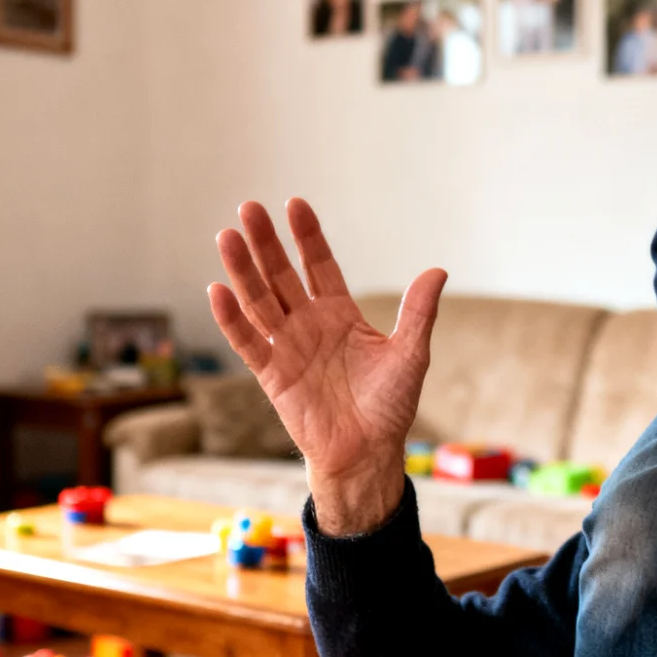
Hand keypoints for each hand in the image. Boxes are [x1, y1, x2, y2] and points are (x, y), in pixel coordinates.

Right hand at [208, 199, 446, 534]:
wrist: (368, 453)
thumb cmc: (390, 406)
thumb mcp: (410, 354)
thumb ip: (417, 313)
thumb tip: (438, 270)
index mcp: (340, 315)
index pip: (319, 265)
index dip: (307, 237)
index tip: (295, 204)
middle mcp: (309, 325)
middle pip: (282, 275)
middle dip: (266, 243)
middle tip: (249, 207)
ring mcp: (287, 348)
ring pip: (259, 302)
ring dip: (242, 271)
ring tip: (227, 236)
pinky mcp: (272, 375)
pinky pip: (248, 343)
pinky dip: (231, 319)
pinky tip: (218, 290)